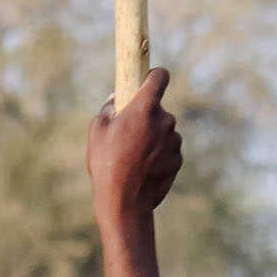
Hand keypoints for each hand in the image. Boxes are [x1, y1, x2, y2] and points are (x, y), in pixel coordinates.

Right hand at [86, 69, 182, 220]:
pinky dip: (158, 153)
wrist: (125, 201)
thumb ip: (109, 108)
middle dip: (145, 115)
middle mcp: (165, 120)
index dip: (155, 75)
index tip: (149, 78)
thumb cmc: (107, 162)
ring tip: (132, 154)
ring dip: (152, 135)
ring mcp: (175, 141)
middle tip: (127, 131)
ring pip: (163, 130)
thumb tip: (117, 99)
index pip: (160, 76)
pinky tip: (142, 166)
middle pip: (157, 108)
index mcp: (145, 107)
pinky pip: (167, 148)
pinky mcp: (178, 159)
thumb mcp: (97, 129)